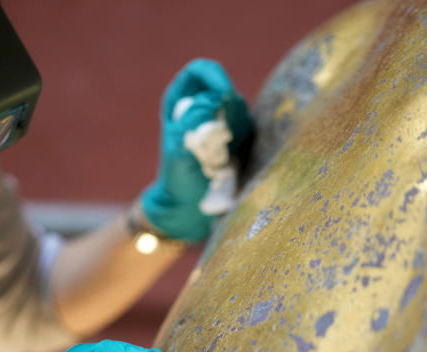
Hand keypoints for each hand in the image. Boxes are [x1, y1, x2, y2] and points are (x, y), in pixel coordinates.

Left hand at [140, 59, 253, 242]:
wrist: (188, 204)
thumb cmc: (177, 177)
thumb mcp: (178, 151)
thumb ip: (191, 125)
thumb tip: (211, 101)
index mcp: (180, 99)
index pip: (200, 71)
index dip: (214, 76)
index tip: (223, 93)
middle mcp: (203, 103)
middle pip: (224, 89)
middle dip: (225, 111)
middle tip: (219, 139)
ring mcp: (222, 118)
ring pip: (239, 109)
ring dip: (233, 130)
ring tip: (216, 158)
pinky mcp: (239, 135)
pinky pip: (249, 128)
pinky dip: (242, 142)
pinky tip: (228, 161)